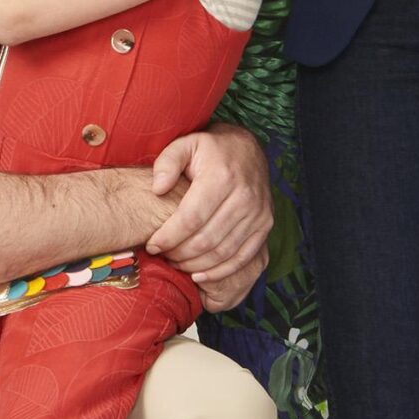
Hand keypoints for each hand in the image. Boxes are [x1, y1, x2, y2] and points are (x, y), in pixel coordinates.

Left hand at [145, 127, 273, 305]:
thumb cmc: (210, 149)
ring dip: (196, 265)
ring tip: (176, 263)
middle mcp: (244, 197)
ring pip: (223, 253)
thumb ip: (167, 162)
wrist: (248, 149)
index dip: (169, 236)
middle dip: (179, 253)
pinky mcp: (265, 225)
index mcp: (221, 177)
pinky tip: (199, 275)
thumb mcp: (185, 144)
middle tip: (163, 256)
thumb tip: (157, 188)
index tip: (152, 245)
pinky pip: (243, 258)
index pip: (191, 218)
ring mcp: (258, 213)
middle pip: (206, 239)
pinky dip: (220, 272)